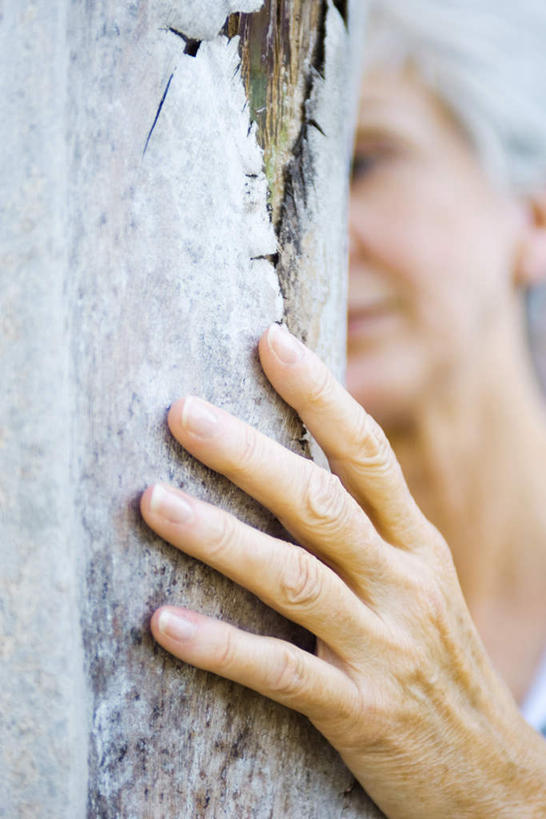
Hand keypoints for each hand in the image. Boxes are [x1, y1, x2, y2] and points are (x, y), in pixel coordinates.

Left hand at [140, 324, 545, 818]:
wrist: (498, 781)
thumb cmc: (442, 666)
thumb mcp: (423, 584)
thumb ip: (371, 531)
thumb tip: (298, 468)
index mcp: (418, 546)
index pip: (367, 453)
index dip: (319, 395)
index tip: (269, 342)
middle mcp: (403, 585)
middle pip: (320, 503)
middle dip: (248, 454)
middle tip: (182, 412)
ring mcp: (383, 649)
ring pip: (293, 579)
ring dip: (219, 537)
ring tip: (153, 502)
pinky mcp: (361, 714)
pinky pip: (282, 673)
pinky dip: (222, 646)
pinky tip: (165, 622)